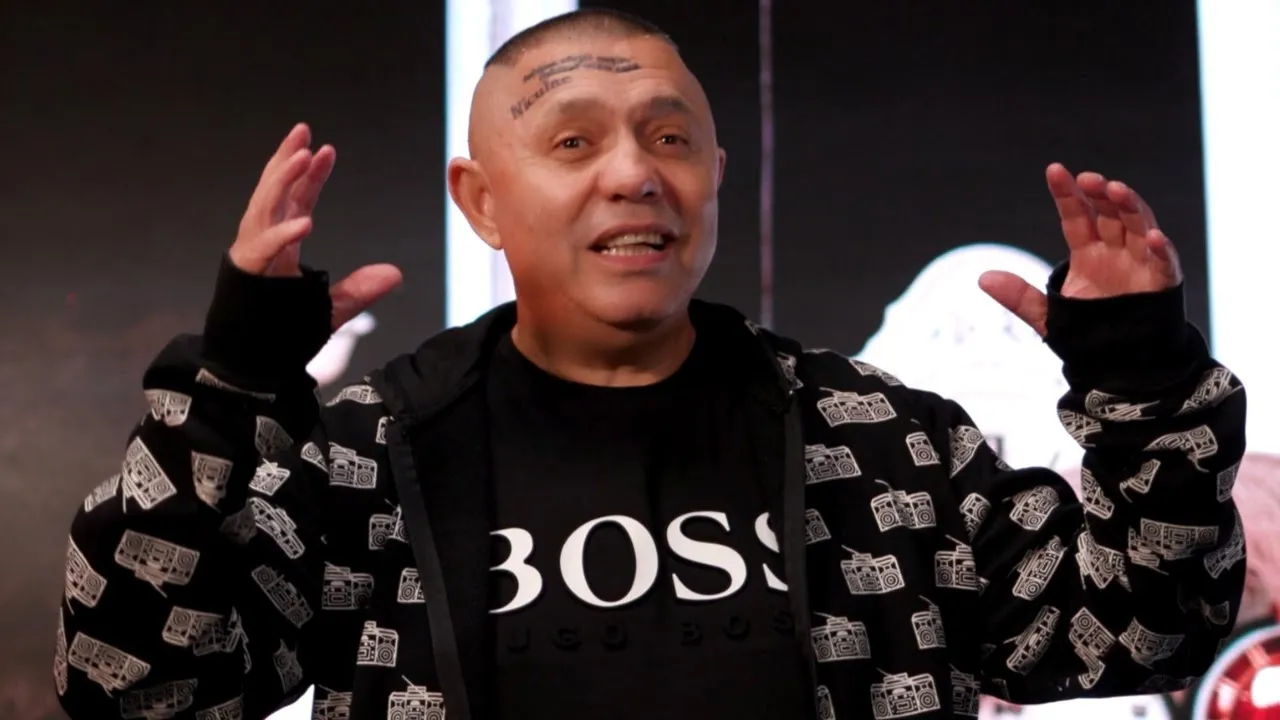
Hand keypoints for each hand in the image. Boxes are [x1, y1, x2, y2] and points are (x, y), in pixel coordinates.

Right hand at [228, 123, 401, 329]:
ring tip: (302, 157)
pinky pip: (263, 248)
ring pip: (263, 208)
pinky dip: (282, 235)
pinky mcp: (246, 274)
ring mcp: (251, 257)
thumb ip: (359, 289)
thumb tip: (396, 273)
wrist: (251, 365)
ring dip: (281, 181)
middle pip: (272, 192)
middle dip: (285, 160)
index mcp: (281, 246)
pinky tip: (305, 222)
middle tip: (303, 131)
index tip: (327, 150)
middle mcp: (262, 244)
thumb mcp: (332, 309)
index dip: (310, 175)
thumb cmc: (282, 334)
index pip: (295, 201)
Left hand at [979, 163, 1182, 336]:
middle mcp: (1115, 250)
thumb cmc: (1089, 333)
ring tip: (1115, 190)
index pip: (1076, 215)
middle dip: (1100, 193)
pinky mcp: (1162, 282)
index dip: (1066, 194)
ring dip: (1129, 206)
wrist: (1120, 363)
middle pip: (1109, 213)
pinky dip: (1161, 249)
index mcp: (1087, 252)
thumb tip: (983, 278)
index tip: (1054, 171)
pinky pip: (1164, 261)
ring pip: (1138, 225)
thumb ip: (1019, 297)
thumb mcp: (1048, 316)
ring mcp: (1141, 262)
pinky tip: (1153, 236)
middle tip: (1088, 179)